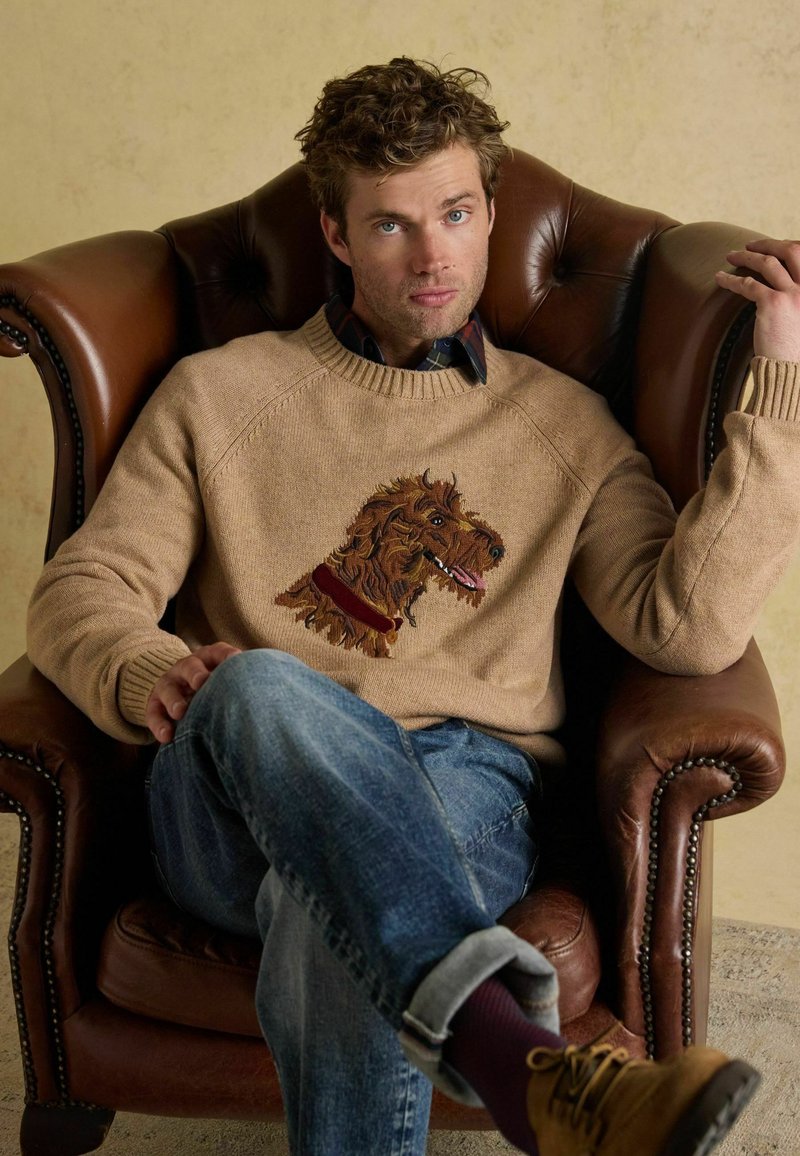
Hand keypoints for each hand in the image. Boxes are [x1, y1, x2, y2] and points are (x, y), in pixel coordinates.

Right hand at [146, 642, 241, 742]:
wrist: (181, 687)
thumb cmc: (215, 685)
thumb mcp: (227, 677)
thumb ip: (245, 681)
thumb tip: (283, 689)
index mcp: (209, 658)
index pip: (218, 652)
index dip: (226, 656)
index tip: (236, 661)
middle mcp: (187, 668)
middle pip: (190, 666)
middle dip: (196, 674)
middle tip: (202, 682)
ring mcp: (169, 684)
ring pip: (168, 689)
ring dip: (175, 700)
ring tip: (181, 712)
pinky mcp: (155, 704)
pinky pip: (153, 713)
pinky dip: (159, 725)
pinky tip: (167, 737)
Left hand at [715, 238, 799, 360]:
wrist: (792, 368)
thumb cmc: (796, 348)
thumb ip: (797, 299)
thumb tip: (783, 286)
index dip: (789, 247)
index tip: (774, 247)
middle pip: (790, 251)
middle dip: (768, 244)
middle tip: (751, 245)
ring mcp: (793, 293)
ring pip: (767, 263)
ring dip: (747, 256)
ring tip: (731, 256)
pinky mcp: (773, 304)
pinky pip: (748, 284)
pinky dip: (732, 279)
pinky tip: (720, 278)